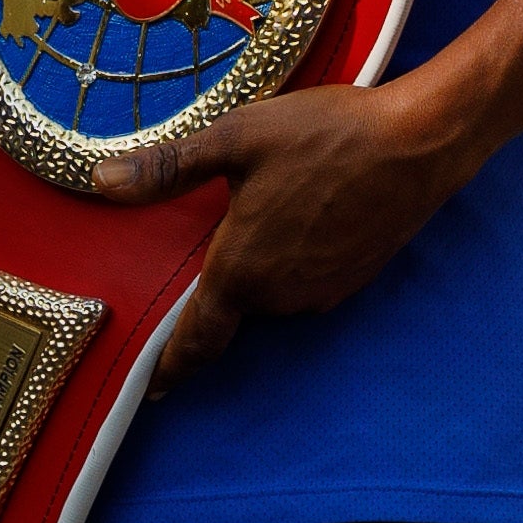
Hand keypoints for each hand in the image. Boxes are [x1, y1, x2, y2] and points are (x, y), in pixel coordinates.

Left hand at [95, 69, 487, 369]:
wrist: (419, 143)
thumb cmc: (327, 136)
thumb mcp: (236, 138)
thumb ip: (168, 168)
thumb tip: (103, 181)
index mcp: (241, 270)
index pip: (197, 338)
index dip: (172, 366)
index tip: (155, 387)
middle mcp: (280, 295)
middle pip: (234, 305)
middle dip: (220, 282)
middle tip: (215, 235)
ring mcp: (322, 291)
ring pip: (271, 291)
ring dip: (261, 268)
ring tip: (266, 213)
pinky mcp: (354, 278)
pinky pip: (306, 280)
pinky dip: (294, 259)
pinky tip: (302, 211)